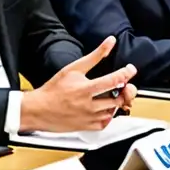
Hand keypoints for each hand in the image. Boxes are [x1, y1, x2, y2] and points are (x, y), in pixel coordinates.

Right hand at [20, 36, 137, 132]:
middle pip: (117, 99)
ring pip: (113, 112)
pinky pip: (105, 124)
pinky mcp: (86, 127)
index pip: (113, 80)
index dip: (126, 74)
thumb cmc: (54, 89)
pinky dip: (108, 116)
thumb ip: (95, 56)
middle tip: (122, 85)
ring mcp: (88, 118)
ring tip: (111, 95)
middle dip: (124, 90)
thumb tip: (110, 42)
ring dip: (116, 103)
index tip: (130, 69)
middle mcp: (89, 105)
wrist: (39, 109)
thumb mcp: (74, 68)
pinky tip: (103, 108)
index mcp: (86, 88)